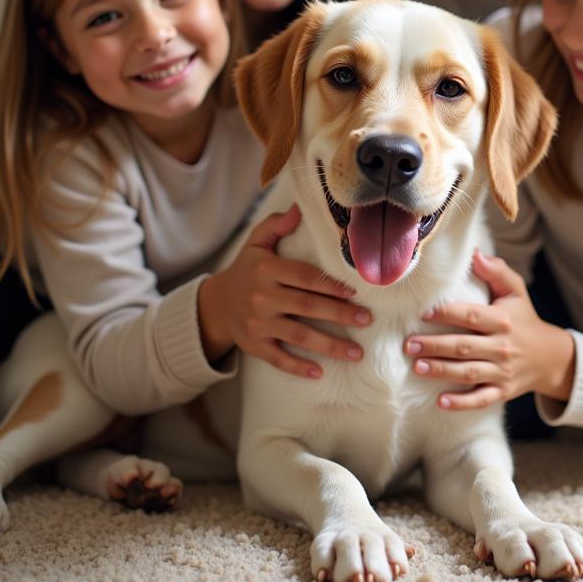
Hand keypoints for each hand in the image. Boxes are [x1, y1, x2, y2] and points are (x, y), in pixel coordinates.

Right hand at [198, 205, 370, 376]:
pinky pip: (278, 358)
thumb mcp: (256, 243)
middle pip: (307, 307)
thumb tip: (299, 208)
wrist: (215, 304)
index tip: (356, 292)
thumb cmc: (246, 269)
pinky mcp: (254, 345)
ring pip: (298, 335)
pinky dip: (298, 367)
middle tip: (367, 320)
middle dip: (340, 315)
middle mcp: (262, 297)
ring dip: (330, 346)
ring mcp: (258, 324)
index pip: (304, 277)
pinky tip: (320, 372)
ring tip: (357, 353)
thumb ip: (277, 224)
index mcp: (266, 270)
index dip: (330, 285)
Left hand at [403, 250, 574, 410]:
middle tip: (408, 344)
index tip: (423, 313)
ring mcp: (503, 371)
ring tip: (417, 367)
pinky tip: (440, 402)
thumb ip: (497, 271)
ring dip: (442, 371)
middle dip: (435, 346)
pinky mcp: (503, 392)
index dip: (447, 314)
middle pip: (465, 347)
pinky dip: (461, 403)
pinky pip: (481, 399)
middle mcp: (502, 346)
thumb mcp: (516, 291)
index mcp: (502, 320)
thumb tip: (475, 253)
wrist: (550, 357)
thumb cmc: (524, 318)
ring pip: (469, 373)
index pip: (471, 316)